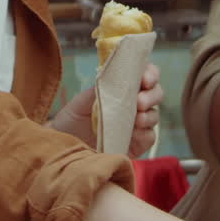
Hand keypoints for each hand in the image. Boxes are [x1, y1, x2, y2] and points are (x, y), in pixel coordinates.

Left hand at [47, 63, 163, 157]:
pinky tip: (135, 134)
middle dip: (152, 95)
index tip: (144, 79)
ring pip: (154, 115)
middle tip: (139, 101)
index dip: (150, 73)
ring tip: (137, 120)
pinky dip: (145, 134)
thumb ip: (100, 89)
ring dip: (149, 115)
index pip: (145, 74)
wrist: (63, 146)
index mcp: (123, 88)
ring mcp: (137, 125)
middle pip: (156, 93)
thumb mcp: (81, 101)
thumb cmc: (71, 120)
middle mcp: (133, 104)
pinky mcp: (136, 144)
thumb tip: (114, 77)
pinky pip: (149, 137)